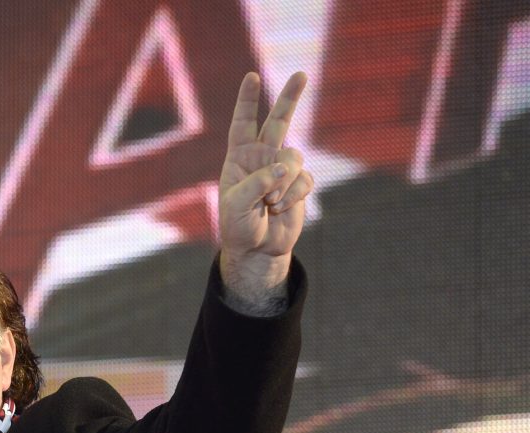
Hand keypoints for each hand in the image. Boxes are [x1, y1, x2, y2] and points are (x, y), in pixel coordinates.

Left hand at [217, 72, 315, 298]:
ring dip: (283, 183)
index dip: (247, 101)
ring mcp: (282, 169)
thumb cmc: (237, 227)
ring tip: (269, 204)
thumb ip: (255, 185)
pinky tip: (280, 209)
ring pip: (293, 158)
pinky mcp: (299, 183)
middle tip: (301, 74)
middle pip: (278, 122)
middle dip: (290, 97)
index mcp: (239, 157)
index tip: (251, 77)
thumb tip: (281, 168)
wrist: (257, 249)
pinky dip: (293, 195)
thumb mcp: (236, 207)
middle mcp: (262, 157)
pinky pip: (304, 180)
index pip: (242, 124)